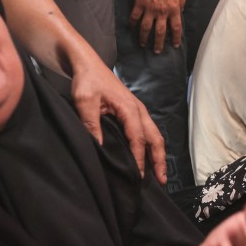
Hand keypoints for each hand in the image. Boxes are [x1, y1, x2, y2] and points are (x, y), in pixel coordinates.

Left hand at [69, 55, 167, 182]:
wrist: (88, 65)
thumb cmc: (87, 81)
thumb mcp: (84, 101)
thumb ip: (91, 122)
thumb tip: (99, 146)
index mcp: (129, 108)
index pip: (137, 138)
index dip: (139, 158)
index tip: (138, 176)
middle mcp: (139, 111)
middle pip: (155, 138)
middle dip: (160, 160)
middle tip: (162, 180)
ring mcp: (138, 111)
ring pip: (154, 136)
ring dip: (158, 155)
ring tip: (159, 175)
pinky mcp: (134, 113)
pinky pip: (148, 132)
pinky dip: (151, 147)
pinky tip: (148, 158)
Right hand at [131, 0, 184, 53]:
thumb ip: (181, 3)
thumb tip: (181, 11)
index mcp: (174, 9)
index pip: (176, 28)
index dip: (176, 38)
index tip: (175, 45)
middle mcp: (162, 12)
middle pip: (160, 32)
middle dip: (159, 44)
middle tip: (157, 51)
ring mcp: (149, 9)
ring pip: (146, 28)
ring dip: (144, 38)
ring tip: (143, 44)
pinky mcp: (139, 4)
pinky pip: (134, 17)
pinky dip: (132, 24)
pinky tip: (131, 28)